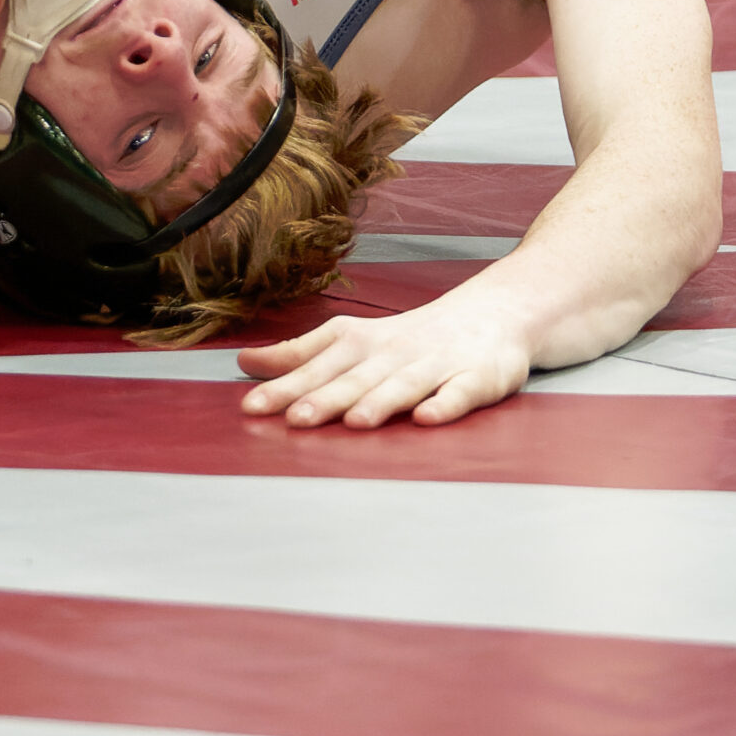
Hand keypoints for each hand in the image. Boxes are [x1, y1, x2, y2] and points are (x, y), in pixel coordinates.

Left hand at [236, 272, 536, 428]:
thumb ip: (300, 354)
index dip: (285, 386)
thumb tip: (245, 362)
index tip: (251, 407)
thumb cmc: (409, 338)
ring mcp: (436, 364)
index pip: (317, 365)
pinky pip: (460, 393)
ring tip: (355, 420)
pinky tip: (427, 418)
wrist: (490, 314)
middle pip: (356, 377)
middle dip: (326, 398)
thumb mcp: (350, 340)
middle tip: (295, 420)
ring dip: (379, 401)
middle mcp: (393, 352)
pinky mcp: (477, 377)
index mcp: (360, 343)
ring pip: (403, 384)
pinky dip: (445, 404)